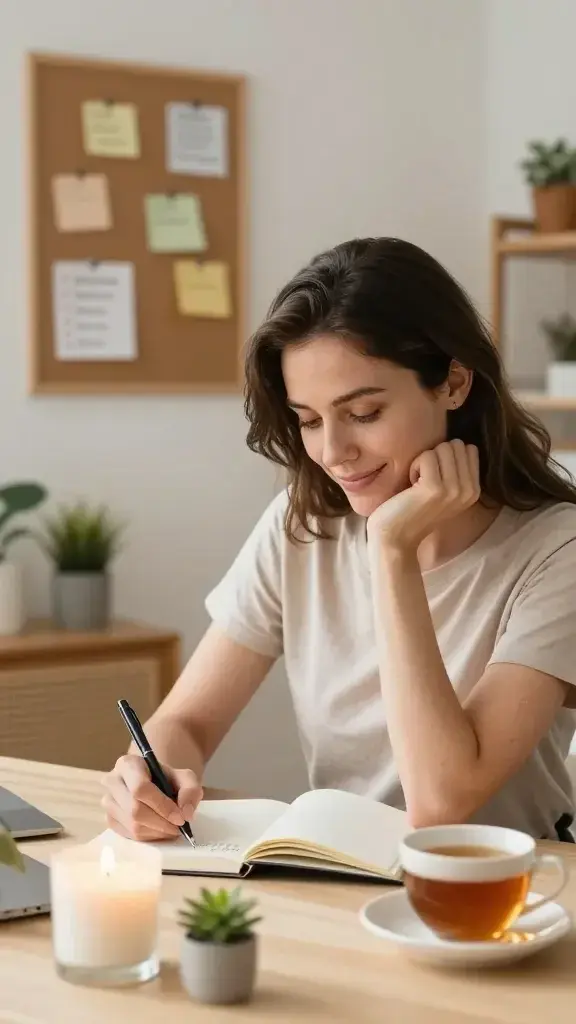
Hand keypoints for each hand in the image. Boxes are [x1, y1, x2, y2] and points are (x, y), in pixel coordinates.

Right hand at [102, 754, 202, 841]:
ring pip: (132, 825)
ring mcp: (108, 802)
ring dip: (157, 832)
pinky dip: (149, 837)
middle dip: (161, 823)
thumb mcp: (184, 777)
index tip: (180, 818)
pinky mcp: (109, 819)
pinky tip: (160, 830)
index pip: (140, 788)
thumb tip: (186, 813)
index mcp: (128, 764)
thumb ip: (190, 790)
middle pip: (135, 810)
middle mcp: (112, 781)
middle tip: (179, 827)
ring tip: (172, 828)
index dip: (162, 806)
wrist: (152, 783)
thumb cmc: (166, 779)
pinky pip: (129, 835)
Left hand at [366, 440, 480, 552]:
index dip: (445, 457)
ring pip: (442, 448)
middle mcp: (469, 490)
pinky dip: (414, 466)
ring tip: (417, 484)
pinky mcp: (435, 488)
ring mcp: (454, 489)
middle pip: (455, 445)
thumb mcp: (444, 492)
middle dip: (435, 456)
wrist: (395, 539)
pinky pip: (426, 456)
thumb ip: (455, 470)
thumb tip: (458, 442)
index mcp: (474, 490)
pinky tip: (411, 487)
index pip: (468, 448)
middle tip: (424, 480)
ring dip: (424, 461)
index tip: (434, 478)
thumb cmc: (412, 510)